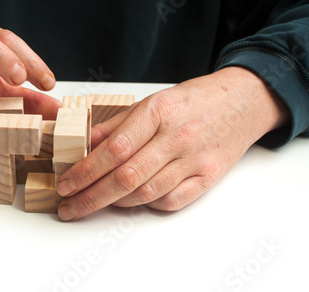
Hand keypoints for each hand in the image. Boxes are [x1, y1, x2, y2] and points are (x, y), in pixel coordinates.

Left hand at [56, 67, 289, 220]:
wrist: (242, 102)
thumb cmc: (193, 101)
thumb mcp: (151, 102)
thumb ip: (116, 125)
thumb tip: (85, 145)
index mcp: (158, 113)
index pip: (114, 149)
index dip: (85, 171)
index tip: (65, 184)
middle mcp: (177, 137)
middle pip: (127, 177)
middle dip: (91, 197)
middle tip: (69, 207)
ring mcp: (195, 160)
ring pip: (146, 192)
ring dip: (114, 203)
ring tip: (92, 204)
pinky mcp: (208, 177)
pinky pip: (171, 201)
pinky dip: (146, 204)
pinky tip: (130, 200)